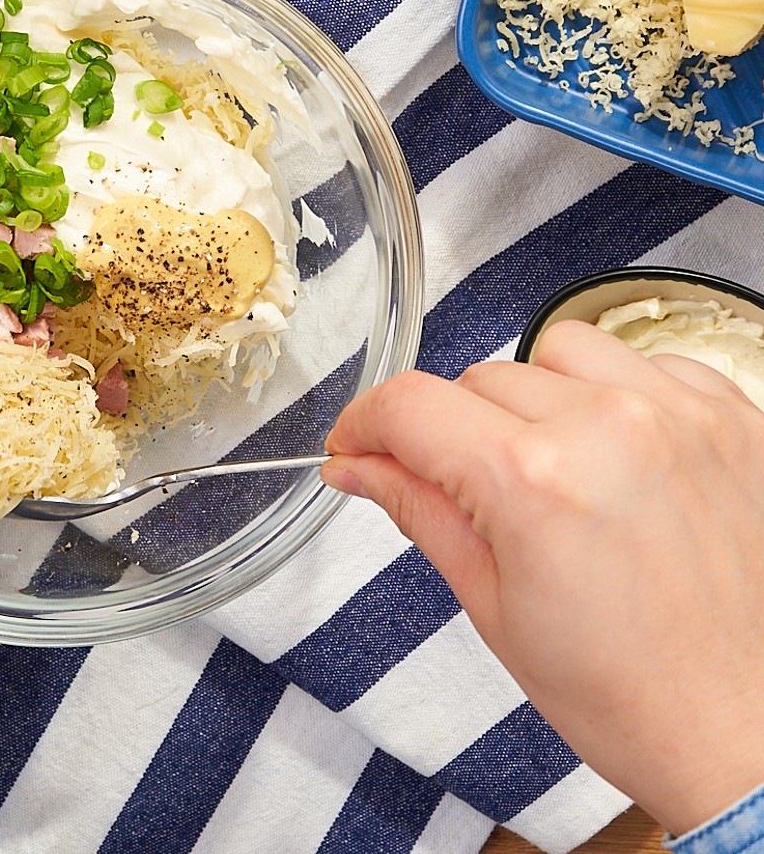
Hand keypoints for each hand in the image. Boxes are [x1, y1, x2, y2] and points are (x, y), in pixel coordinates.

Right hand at [322, 319, 763, 835]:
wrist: (747, 732)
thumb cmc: (631, 695)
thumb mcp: (491, 605)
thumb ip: (418, 509)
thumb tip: (358, 465)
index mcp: (535, 481)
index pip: (409, 405)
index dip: (365, 424)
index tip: (359, 444)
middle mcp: (610, 427)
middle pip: (476, 378)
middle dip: (453, 431)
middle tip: (472, 497)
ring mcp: (680, 415)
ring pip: (557, 352)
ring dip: (535, 398)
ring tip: (553, 470)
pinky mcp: (733, 416)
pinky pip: (642, 363)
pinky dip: (614, 398)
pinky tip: (616, 461)